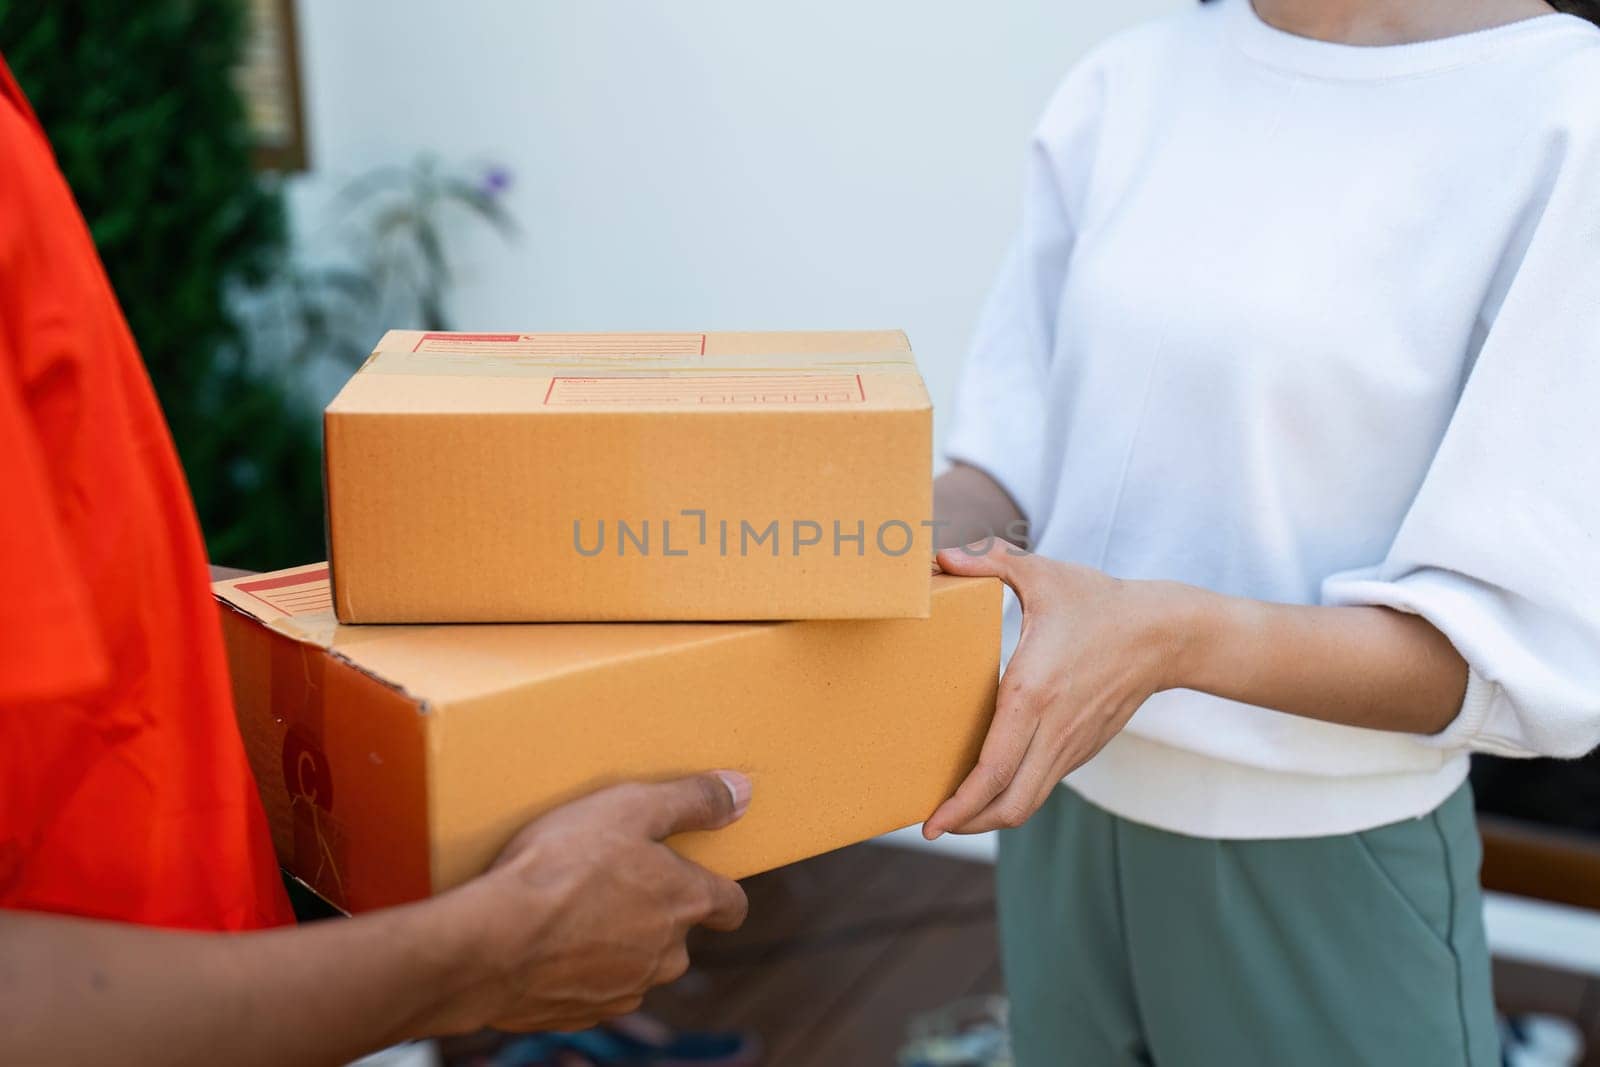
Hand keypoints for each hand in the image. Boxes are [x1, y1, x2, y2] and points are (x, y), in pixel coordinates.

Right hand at [436, 773, 751, 1033]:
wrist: (491, 944)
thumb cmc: (562, 866)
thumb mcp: (631, 806)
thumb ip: (692, 800)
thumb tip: (741, 791)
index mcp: (685, 904)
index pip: (732, 905)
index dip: (719, 888)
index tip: (697, 873)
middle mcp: (666, 957)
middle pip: (678, 934)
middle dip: (653, 909)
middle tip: (608, 875)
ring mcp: (624, 991)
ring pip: (634, 962)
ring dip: (613, 939)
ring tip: (567, 904)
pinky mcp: (580, 1014)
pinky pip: (590, 987)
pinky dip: (575, 966)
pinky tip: (543, 940)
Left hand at [925, 541, 1188, 837]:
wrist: (1166, 633)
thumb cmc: (1100, 602)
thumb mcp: (1043, 575)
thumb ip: (989, 561)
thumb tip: (941, 556)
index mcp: (1034, 692)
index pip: (994, 768)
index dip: (960, 803)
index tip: (929, 822)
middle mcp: (1053, 728)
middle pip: (1010, 802)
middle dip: (967, 823)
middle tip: (932, 825)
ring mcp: (1072, 743)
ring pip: (1028, 801)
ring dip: (989, 816)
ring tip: (955, 814)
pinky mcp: (1084, 747)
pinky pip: (1043, 783)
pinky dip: (1013, 795)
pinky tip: (991, 786)